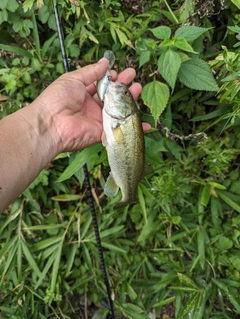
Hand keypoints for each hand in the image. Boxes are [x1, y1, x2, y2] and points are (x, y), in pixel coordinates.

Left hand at [33, 58, 149, 152]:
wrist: (51, 124)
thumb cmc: (58, 98)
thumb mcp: (74, 79)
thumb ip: (91, 72)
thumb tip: (105, 62)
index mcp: (84, 92)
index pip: (102, 84)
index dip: (112, 78)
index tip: (120, 72)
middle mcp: (92, 106)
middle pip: (112, 96)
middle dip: (124, 86)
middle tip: (134, 77)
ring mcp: (98, 119)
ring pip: (118, 111)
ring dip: (129, 102)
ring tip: (138, 89)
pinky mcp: (102, 132)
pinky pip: (119, 129)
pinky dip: (133, 128)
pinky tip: (144, 123)